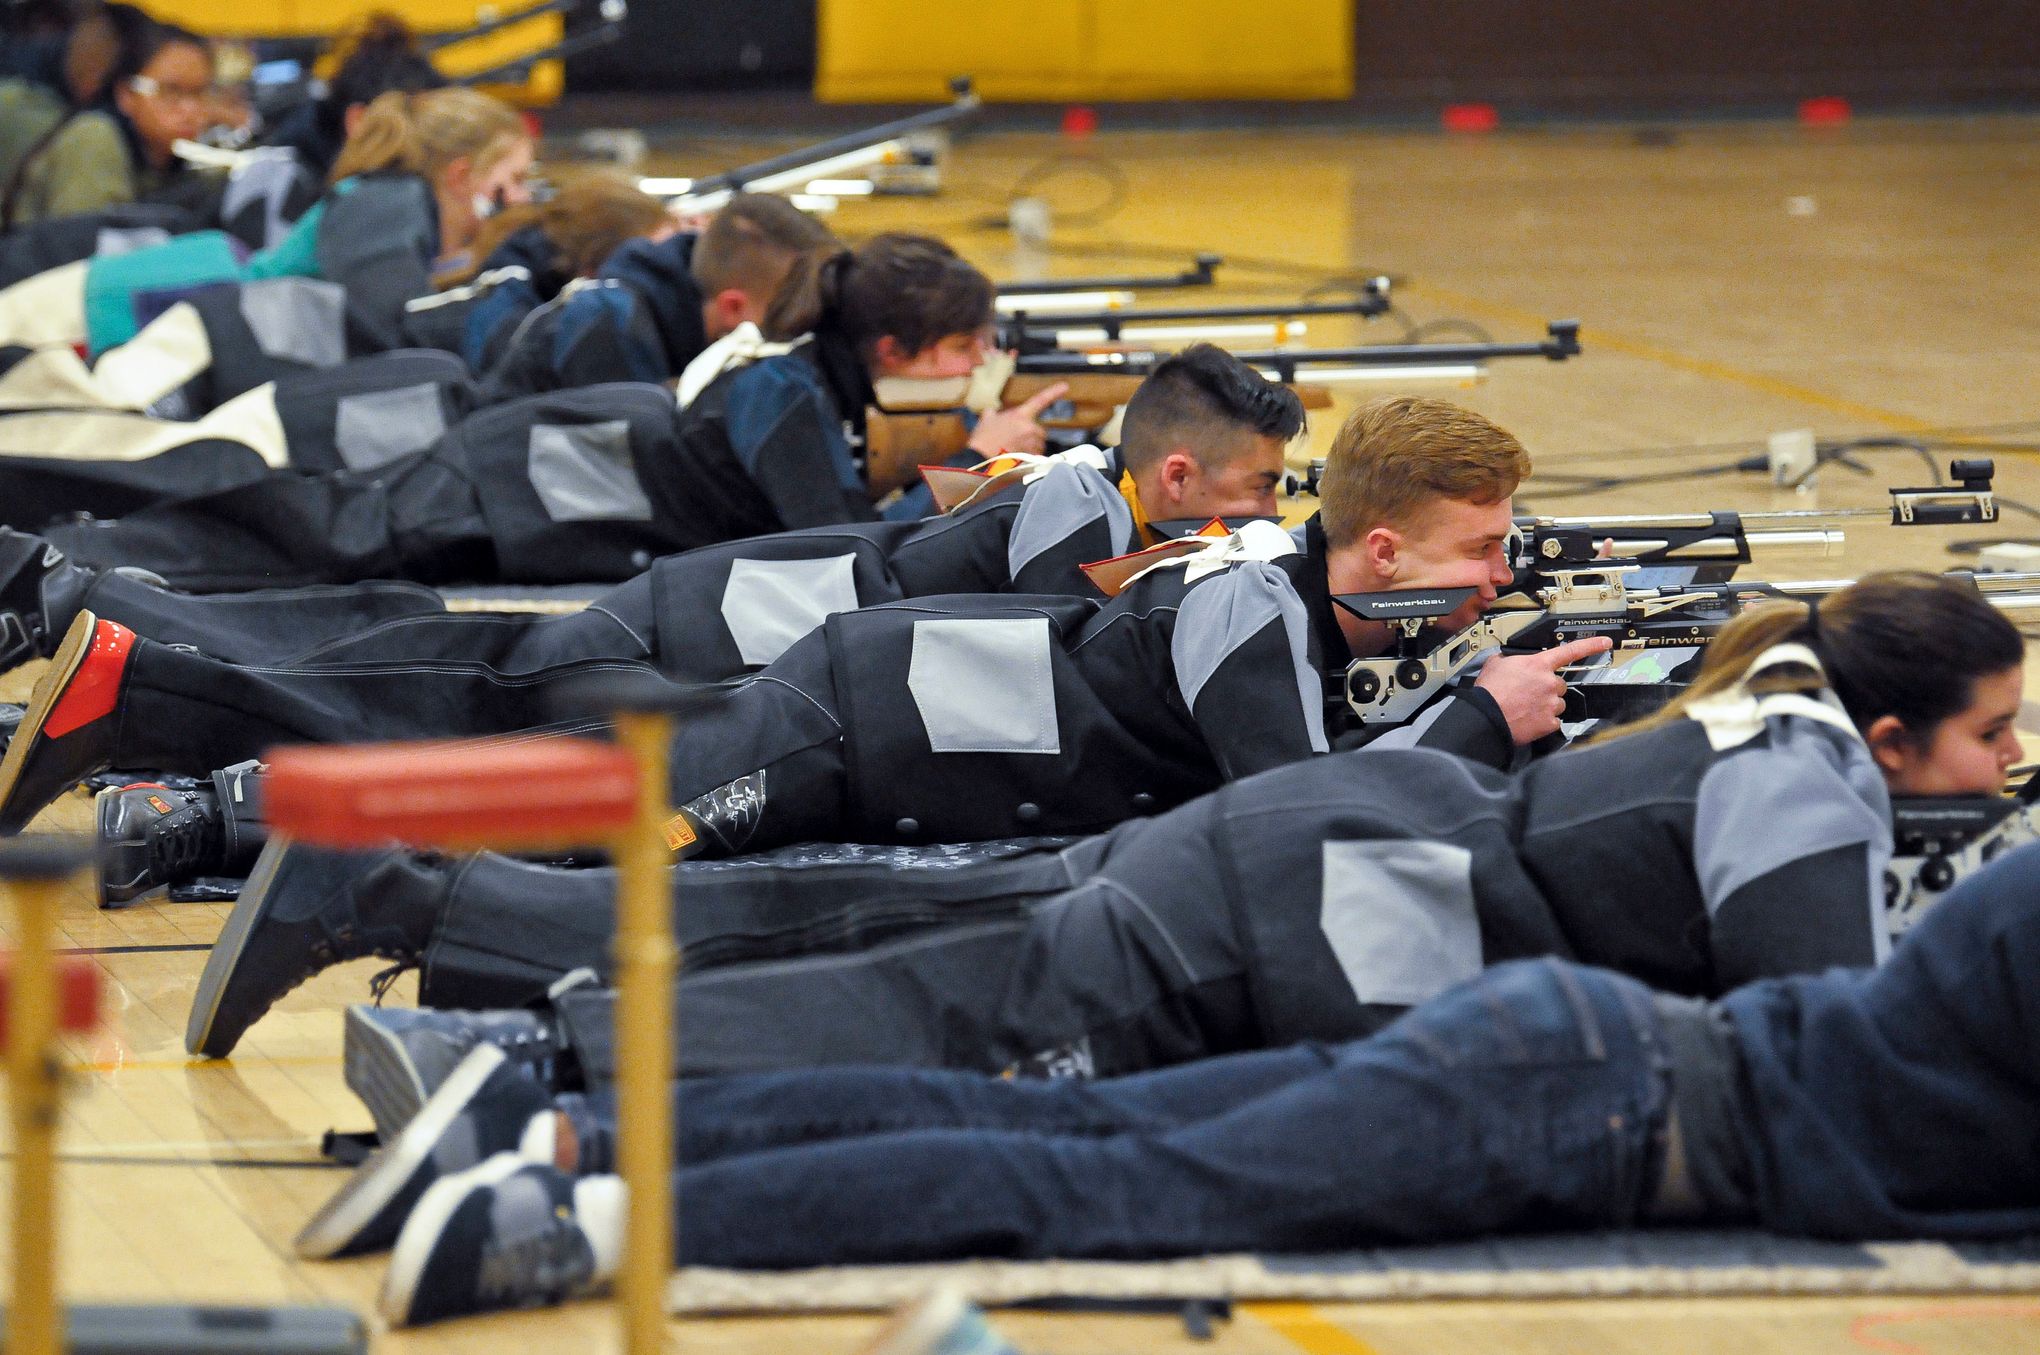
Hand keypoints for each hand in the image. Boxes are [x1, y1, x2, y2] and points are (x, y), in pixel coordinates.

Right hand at [966, 382, 1067, 458]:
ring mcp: (1031, 443)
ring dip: (1030, 447)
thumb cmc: (982, 440)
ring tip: (1013, 449)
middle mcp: (1029, 427)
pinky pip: (1036, 456)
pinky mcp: (1031, 457)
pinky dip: (1029, 458)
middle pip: (1040, 430)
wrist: (980, 459)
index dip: (1053, 392)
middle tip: (1015, 439)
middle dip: (1031, 435)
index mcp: (1020, 415)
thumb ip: (992, 413)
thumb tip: (991, 413)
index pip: (1040, 400)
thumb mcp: (986, 419)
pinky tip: (1016, 458)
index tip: (1064, 387)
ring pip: (1039, 445)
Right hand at [1473, 635, 1614, 743]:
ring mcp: (1551, 703)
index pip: (1571, 651)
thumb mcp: (1495, 664)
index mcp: (1538, 665)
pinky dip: (1542, 722)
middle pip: (1560, 684)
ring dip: (1546, 705)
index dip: (1591, 645)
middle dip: (1548, 688)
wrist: (1486, 716)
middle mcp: (1549, 682)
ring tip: (1527, 708)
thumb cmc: (1489, 692)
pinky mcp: (1550, 722)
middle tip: (1530, 694)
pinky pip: (1553, 721)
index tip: (1605, 643)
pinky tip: (1529, 719)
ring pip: (1557, 703)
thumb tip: (1509, 660)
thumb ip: (1509, 659)